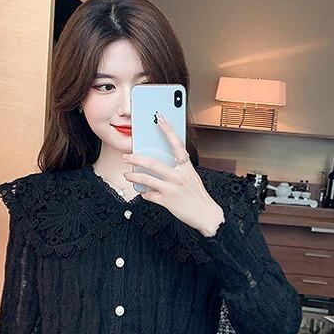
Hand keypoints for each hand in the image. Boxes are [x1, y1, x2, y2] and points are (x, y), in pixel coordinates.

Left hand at [121, 112, 224, 235]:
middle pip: (152, 163)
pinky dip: (144, 194)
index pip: (176, 143)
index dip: (168, 129)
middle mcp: (178, 176)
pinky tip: (142, 193)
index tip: (160, 118)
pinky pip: (149, 195)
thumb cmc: (198, 196)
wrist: (206, 215)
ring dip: (133, 177)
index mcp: (186, 167)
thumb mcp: (191, 178)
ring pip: (146, 179)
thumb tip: (163, 165)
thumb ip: (179, 170)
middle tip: (126, 156)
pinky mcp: (167, 201)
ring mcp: (172, 189)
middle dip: (135, 159)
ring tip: (128, 175)